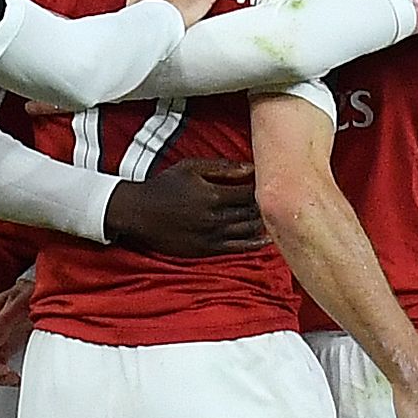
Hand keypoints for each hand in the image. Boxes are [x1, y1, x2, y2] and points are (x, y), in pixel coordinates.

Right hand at [102, 158, 267, 257]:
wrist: (140, 213)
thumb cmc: (165, 186)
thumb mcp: (191, 168)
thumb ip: (222, 168)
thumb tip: (250, 167)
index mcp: (214, 195)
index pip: (248, 193)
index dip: (261, 188)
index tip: (268, 184)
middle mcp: (215, 218)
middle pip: (251, 213)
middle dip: (264, 207)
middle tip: (277, 202)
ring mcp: (211, 236)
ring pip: (247, 232)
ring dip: (262, 226)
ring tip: (276, 221)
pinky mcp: (206, 250)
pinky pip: (236, 248)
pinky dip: (253, 244)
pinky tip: (265, 240)